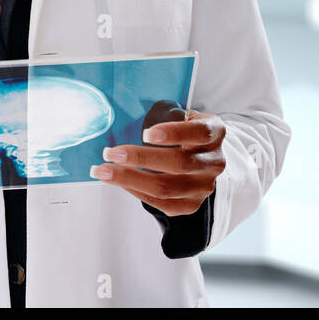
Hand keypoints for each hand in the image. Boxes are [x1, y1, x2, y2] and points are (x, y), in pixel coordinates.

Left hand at [89, 109, 225, 216]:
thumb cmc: (185, 132)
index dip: (174, 133)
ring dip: (130, 179)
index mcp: (214, 132)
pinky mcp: (191, 204)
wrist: (203, 158)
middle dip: (141, 158)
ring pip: (166, 188)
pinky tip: (119, 181)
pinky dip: (136, 191)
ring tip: (104, 170)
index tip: (146, 133)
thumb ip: (165, 115)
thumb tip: (125, 115)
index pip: (198, 132)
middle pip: (178, 163)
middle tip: (112, 153)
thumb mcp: (183, 116)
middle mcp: (214, 161)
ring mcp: (204, 186)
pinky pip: (161, 203)